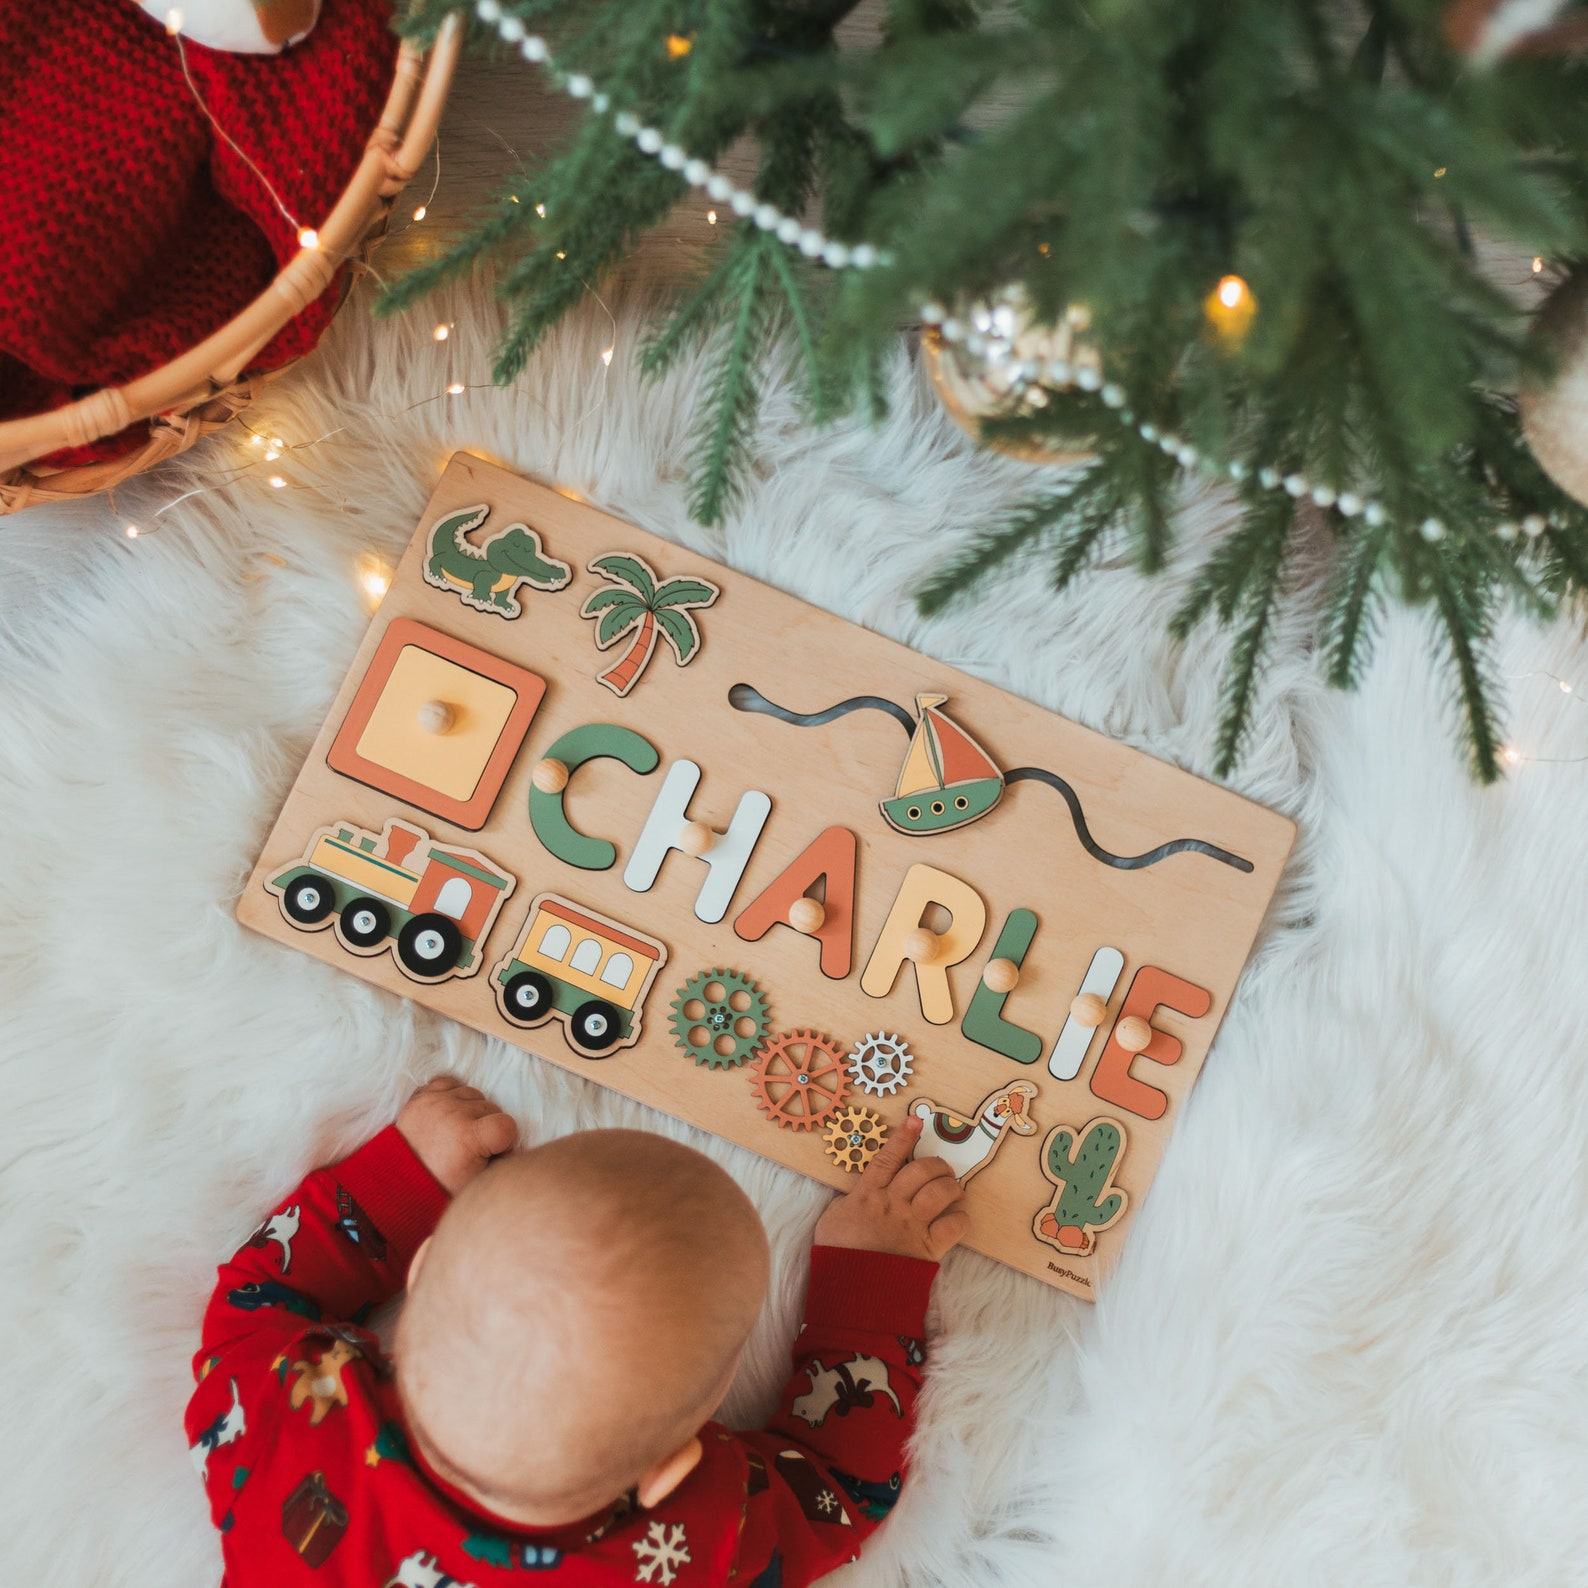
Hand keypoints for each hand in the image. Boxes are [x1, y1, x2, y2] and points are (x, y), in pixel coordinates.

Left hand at [396, 1076, 517, 1194]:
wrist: (397, 1182)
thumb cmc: (439, 1186)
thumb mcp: (476, 1183)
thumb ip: (499, 1163)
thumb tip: (514, 1149)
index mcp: (468, 1138)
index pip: (508, 1125)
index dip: (506, 1142)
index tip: (493, 1154)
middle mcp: (453, 1114)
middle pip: (492, 1107)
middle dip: (488, 1126)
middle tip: (473, 1147)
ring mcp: (436, 1102)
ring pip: (473, 1093)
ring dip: (472, 1110)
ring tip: (461, 1130)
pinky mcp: (421, 1096)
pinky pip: (449, 1082)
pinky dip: (453, 1094)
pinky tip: (451, 1112)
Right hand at [813, 1114, 968, 1260]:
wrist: (850, 1291)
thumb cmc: (837, 1255)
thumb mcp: (833, 1218)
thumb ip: (850, 1200)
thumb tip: (862, 1192)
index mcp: (868, 1194)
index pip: (887, 1158)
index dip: (903, 1137)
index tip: (915, 1120)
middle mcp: (893, 1204)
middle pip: (922, 1170)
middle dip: (937, 1164)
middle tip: (941, 1168)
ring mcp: (912, 1225)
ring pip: (941, 1191)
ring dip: (951, 1186)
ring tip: (953, 1189)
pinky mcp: (928, 1248)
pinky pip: (954, 1225)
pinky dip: (960, 1219)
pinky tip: (957, 1218)